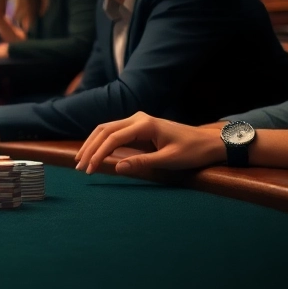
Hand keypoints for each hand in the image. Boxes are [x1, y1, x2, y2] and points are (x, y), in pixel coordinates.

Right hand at [75, 112, 225, 175]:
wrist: (208, 142)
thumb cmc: (192, 151)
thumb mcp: (169, 160)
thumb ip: (142, 163)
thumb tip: (117, 168)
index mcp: (144, 125)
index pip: (112, 138)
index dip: (98, 154)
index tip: (89, 170)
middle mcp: (137, 119)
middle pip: (104, 130)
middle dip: (90, 148)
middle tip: (79, 166)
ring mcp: (137, 121)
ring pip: (106, 129)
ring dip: (92, 144)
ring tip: (82, 161)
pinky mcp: (138, 127)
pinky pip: (114, 132)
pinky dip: (101, 142)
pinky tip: (95, 153)